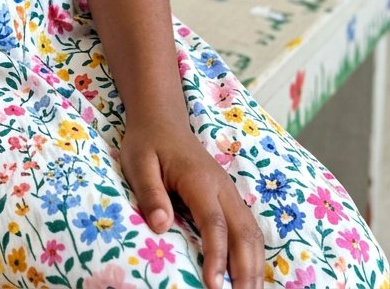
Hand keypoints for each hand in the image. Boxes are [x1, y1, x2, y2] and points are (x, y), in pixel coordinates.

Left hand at [120, 121, 263, 288]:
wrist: (162, 120)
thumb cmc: (148, 143)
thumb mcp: (138, 163)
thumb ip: (150, 194)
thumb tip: (162, 226)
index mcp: (200, 180)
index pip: (214, 223)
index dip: (217, 256)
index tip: (213, 286)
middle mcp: (222, 187)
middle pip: (244, 233)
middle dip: (246, 271)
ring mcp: (229, 193)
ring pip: (252, 233)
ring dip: (254, 267)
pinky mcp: (229, 199)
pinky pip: (248, 229)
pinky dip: (253, 255)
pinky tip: (248, 276)